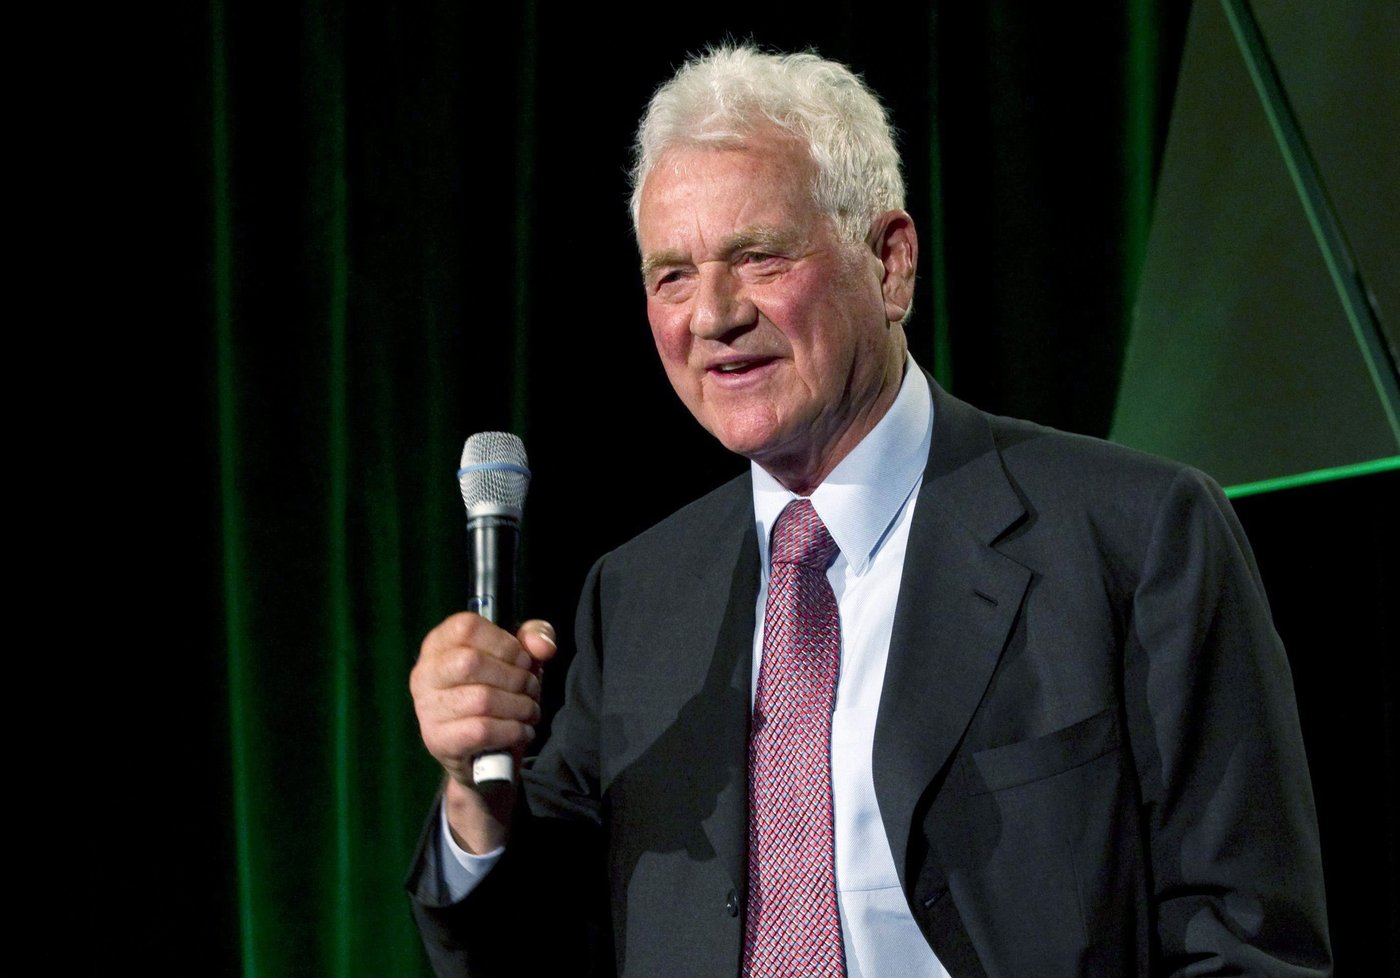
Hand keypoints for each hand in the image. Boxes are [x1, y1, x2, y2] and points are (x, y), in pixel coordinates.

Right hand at [411, 614, 557, 851]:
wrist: (484, 755)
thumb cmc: (499, 694)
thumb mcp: (518, 658)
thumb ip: (534, 638)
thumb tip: (543, 646)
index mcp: (438, 644)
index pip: (466, 627)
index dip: (505, 642)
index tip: (522, 660)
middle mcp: (424, 674)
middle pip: (472, 662)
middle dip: (516, 677)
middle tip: (531, 690)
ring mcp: (427, 709)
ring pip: (482, 699)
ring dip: (520, 706)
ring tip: (529, 711)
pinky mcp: (438, 741)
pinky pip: (482, 730)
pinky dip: (512, 730)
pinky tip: (521, 731)